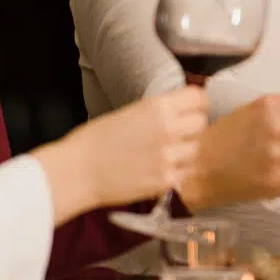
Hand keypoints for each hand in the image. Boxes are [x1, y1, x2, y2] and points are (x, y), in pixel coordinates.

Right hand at [45, 88, 208, 216]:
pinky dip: (178, 170)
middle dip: (194, 125)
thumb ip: (157, 112)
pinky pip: (185, 172)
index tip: (194, 106)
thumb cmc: (94, 140)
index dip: (198, 102)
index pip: (198, 98)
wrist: (78, 172)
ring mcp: (169, 157)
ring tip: (170, 151)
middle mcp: (168, 129)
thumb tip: (178, 111)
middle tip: (182, 130)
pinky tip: (163, 168)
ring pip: (196, 149)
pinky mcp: (165, 181)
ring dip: (187, 149)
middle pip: (202, 123)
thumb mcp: (129, 113)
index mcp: (157, 107)